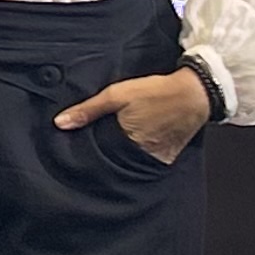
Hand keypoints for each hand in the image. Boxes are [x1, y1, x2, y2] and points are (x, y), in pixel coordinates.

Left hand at [54, 67, 209, 167]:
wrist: (195, 94)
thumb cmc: (156, 91)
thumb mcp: (117, 94)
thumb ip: (88, 109)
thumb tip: (59, 123)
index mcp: (124, 141)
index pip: (97, 154)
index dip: (88, 150)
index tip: (80, 146)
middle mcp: (140, 155)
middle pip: (113, 160)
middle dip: (104, 154)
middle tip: (99, 142)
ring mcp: (155, 160)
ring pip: (129, 163)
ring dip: (122, 157)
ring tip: (116, 144)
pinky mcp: (166, 160)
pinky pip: (147, 163)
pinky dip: (139, 157)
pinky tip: (135, 145)